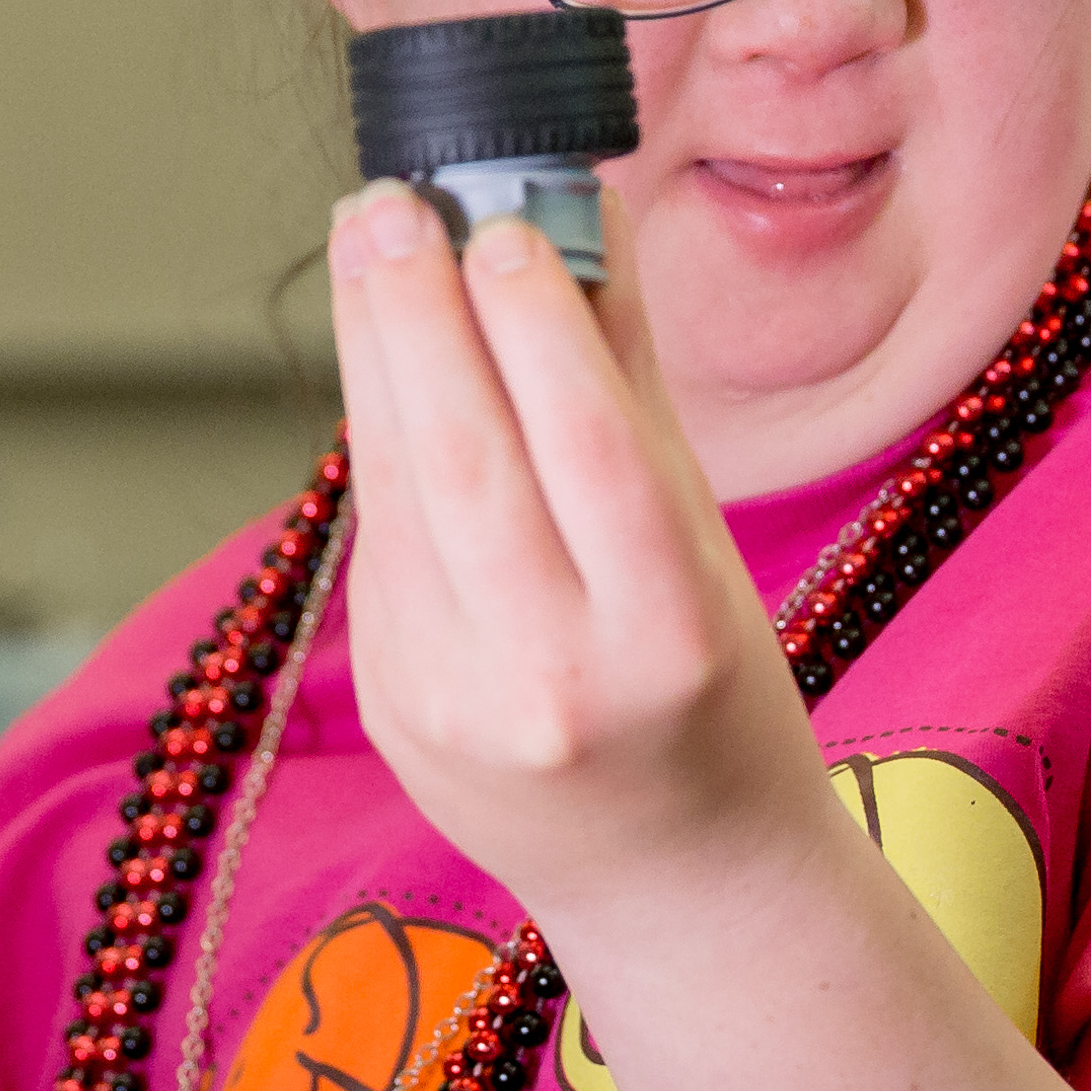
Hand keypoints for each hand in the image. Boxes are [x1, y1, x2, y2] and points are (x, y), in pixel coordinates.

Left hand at [319, 183, 844, 938]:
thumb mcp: (708, 552)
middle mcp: (551, 680)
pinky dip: (382, 436)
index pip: (586, 450)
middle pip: (465, 462)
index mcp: (664, 639)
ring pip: (398, 492)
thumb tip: (586, 222)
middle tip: (395, 202)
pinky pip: (384, 543)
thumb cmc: (719, 701)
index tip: (506, 221)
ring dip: (373, 352)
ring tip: (370, 242)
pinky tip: (386, 358)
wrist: (682, 888)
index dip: (536, 323)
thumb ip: (633, 392)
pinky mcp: (392, 706)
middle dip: (417, 314)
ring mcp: (454, 704)